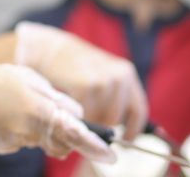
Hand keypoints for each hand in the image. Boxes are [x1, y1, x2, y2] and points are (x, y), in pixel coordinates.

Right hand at [0, 64, 115, 162]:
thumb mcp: (29, 79)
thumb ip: (56, 97)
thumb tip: (77, 114)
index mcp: (40, 106)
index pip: (76, 131)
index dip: (94, 145)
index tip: (111, 155)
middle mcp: (31, 127)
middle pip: (63, 141)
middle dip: (66, 135)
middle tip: (51, 117)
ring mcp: (18, 139)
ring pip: (45, 141)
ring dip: (43, 131)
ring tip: (22, 110)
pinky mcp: (8, 146)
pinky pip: (26, 142)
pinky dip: (24, 132)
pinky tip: (8, 118)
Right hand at [13, 22, 147, 135]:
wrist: (51, 49)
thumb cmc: (76, 68)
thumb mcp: (102, 76)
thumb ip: (114, 98)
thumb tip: (121, 132)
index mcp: (126, 74)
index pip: (139, 111)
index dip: (132, 130)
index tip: (125, 140)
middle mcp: (120, 77)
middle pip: (115, 119)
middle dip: (101, 124)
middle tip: (86, 118)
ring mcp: (104, 81)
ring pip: (100, 119)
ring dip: (87, 120)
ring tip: (75, 107)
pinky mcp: (87, 86)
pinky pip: (85, 115)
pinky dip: (75, 114)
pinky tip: (68, 102)